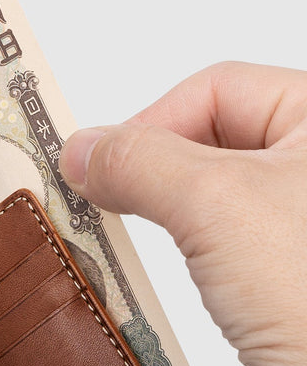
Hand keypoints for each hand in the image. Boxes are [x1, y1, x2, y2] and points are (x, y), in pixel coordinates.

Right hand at [59, 61, 306, 365]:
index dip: (152, 120)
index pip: (220, 88)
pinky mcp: (299, 277)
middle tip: (103, 199)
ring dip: (168, 213)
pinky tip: (169, 275)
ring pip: (220, 194)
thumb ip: (139, 162)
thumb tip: (81, 150)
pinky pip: (231, 243)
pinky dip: (191, 252)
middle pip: (215, 136)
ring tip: (126, 236)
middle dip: (154, 168)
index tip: (101, 166)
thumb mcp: (214, 204)